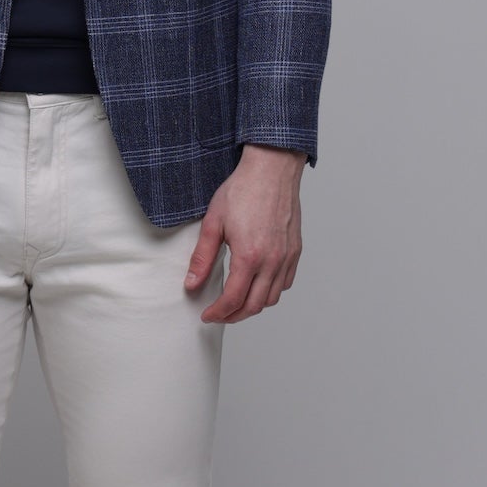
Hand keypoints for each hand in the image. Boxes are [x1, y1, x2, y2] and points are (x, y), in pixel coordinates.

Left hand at [184, 145, 306, 323]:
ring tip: (236, 303)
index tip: (207, 315)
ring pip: (272, 298)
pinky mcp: (294, 251)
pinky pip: (285, 283)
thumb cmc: (243, 190)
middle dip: (234, 316)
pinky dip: (271, 292)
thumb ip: (202, 258)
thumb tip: (191, 284)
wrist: (271, 170)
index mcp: (249, 256)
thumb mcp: (213, 223)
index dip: (218, 313)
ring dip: (253, 306)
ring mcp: (286, 257)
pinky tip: (257, 285)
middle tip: (219, 314)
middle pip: (254, 306)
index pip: (233, 300)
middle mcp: (271, 261)